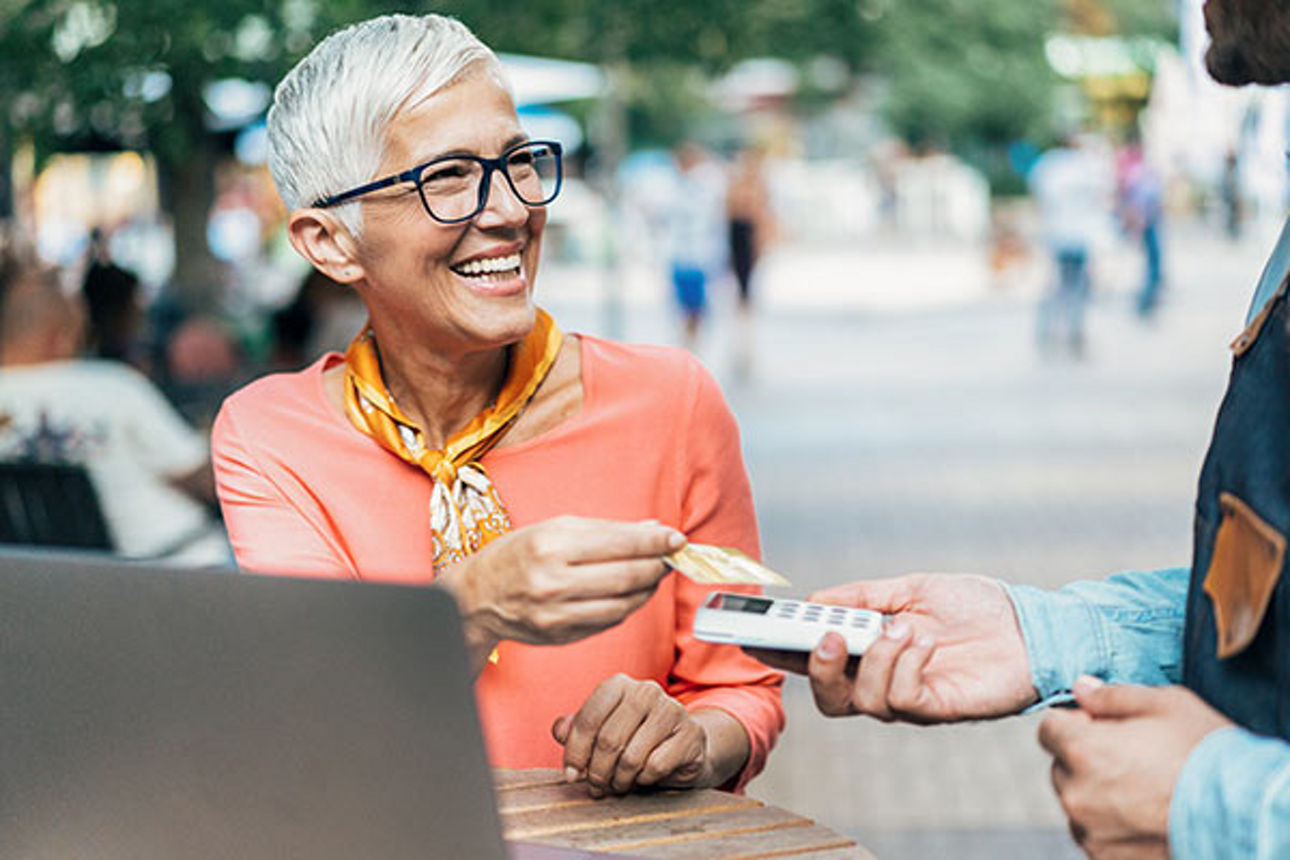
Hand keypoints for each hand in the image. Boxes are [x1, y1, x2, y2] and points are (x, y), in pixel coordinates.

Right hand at [435, 516, 683, 669]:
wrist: (477, 596)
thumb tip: (653, 529)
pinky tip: (631, 592)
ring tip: (654, 573)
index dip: (654, 542)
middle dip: (657, 565)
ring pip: (623, 604)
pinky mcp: (562, 636)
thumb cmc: (518, 554)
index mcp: (552, 546)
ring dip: (647, 589)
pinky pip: (609, 621)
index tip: (677, 538)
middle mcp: (553, 582)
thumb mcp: (555, 528)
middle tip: (672, 556)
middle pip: (626, 577)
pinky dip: (627, 606)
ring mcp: (557, 614)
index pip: (619, 544)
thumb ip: (606, 530)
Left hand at [551, 674, 746, 796]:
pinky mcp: (690, 734)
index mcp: (619, 685)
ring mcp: (671, 710)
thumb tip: (559, 731)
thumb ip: (577, 728)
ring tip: (618, 784)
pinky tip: (644, 777)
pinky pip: (655, 766)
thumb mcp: (603, 730)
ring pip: (631, 756)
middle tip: (596, 787)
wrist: (684, 746)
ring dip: (619, 779)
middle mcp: (646, 691)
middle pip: (608, 740)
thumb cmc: (636, 738)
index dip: (575, 751)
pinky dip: (644, 779)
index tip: (571, 774)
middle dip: (597, 772)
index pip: (588, 718)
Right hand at [747, 573, 1035, 722]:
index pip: (813, 656)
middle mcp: (882, 680)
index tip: (752, 633)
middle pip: (829, 696)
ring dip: (877, 658)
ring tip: (903, 628)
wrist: (1028, 623)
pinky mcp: (936, 708)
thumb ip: (862, 596)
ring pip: (862, 700)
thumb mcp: (910, 588)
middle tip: (826, 635)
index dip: (780, 650)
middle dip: (817, 667)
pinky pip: (902, 699)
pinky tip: (924, 642)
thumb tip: (814, 601)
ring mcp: (908, 698)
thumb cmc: (973, 606)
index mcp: (868, 649)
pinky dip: (906, 665)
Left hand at [1038, 678, 1231, 858]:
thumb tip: (1080, 688)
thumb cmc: (1204, 754)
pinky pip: (1092, 832)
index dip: (1074, 723)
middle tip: (1129, 758)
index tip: (1099, 726)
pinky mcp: (1104, 857)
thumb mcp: (1164, 704)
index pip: (1048, 729)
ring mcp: (1089, 829)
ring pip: (1076, 801)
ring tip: (1141, 789)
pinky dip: (1108, 823)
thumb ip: (1112, 696)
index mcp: (1082, 750)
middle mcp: (1077, 792)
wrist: (1238, 812)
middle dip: (1085, 758)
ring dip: (1095, 792)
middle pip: (1061, 766)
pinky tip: (1142, 814)